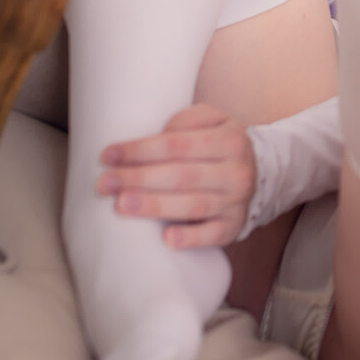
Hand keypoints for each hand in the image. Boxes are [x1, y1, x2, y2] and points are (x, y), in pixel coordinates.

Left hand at [96, 103, 256, 247]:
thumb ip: (186, 121)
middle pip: (181, 175)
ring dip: (154, 206)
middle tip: (104, 183)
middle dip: (138, 178)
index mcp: (230, 140)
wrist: (255, 174)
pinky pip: (213, 235)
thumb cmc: (218, 146)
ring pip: (193, 205)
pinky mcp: (233, 227)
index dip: (140, 150)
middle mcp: (236, 172)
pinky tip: (167, 239)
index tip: (108, 156)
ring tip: (121, 205)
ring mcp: (236, 202)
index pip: (177, 144)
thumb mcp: (212, 121)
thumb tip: (154, 138)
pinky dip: (191, 238)